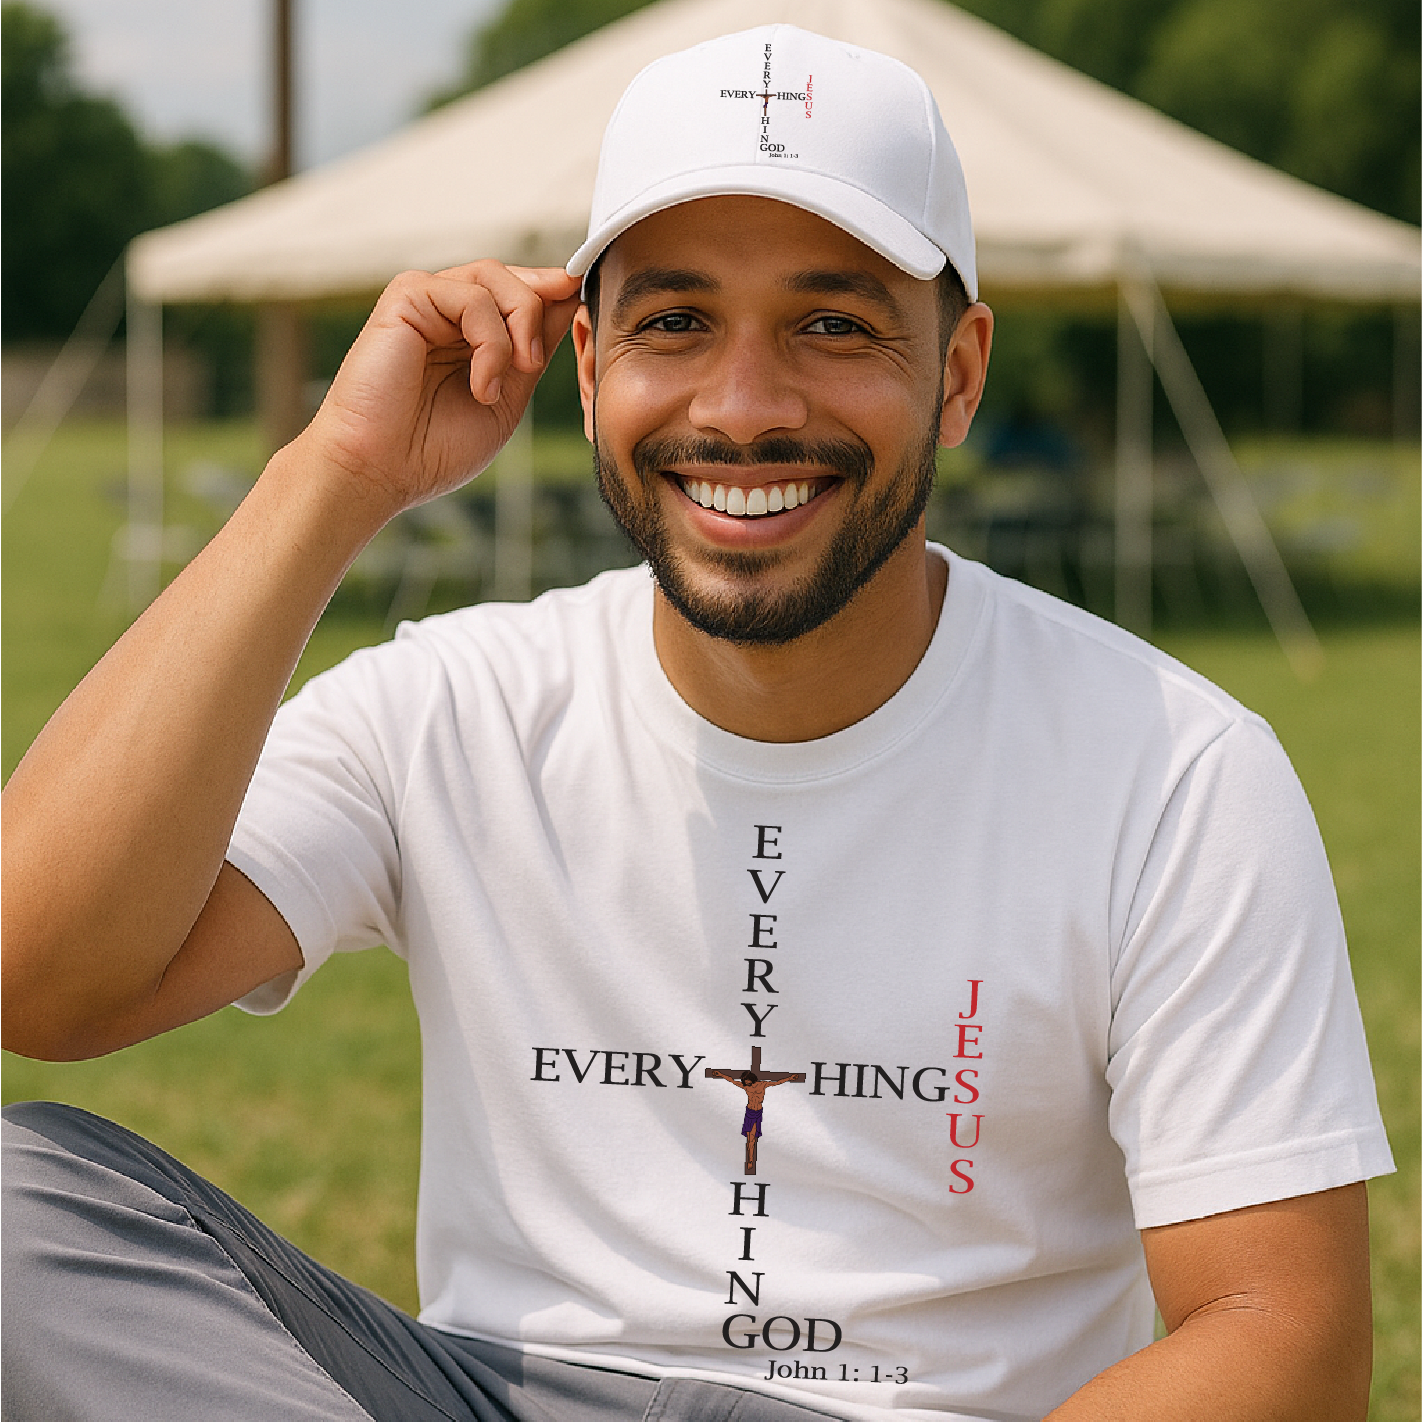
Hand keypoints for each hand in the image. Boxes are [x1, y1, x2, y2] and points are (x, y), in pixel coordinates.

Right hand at [297, 261, 582, 520]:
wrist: (381, 471)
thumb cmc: (434, 449)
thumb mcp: (507, 398)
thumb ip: (533, 351)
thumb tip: (570, 299)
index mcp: (471, 335)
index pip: (523, 294)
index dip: (556, 295)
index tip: (583, 305)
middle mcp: (448, 312)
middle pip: (515, 277)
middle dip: (539, 312)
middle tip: (534, 363)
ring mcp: (427, 301)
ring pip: (495, 276)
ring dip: (518, 327)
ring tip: (508, 379)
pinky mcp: (406, 298)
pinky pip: (468, 295)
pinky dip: (489, 341)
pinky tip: (481, 386)